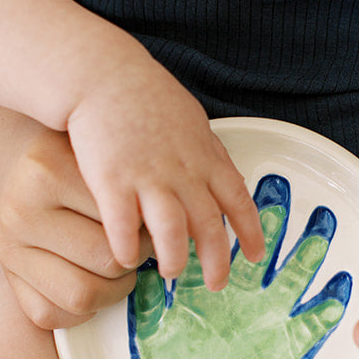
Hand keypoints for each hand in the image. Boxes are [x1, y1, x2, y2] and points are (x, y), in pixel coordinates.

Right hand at [0, 103, 137, 329]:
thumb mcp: (100, 152)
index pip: (124, 222)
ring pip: (82, 296)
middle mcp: (21, 212)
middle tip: (138, 244)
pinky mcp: (7, 276)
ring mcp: (9, 249)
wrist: (18, 153)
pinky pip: (53, 315)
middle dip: (135, 260)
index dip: (149, 229)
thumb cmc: (72, 153)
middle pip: (108, 262)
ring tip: (119, 265)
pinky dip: (81, 310)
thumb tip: (167, 239)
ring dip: (113, 290)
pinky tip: (90, 280)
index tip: (150, 221)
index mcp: (47, 171)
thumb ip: (129, 187)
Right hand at [66, 53, 265, 287]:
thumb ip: (203, 151)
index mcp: (205, 155)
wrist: (103, 73)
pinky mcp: (112, 180)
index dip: (249, 231)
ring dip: (173, 258)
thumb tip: (216, 174)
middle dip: (217, 260)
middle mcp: (183, 170)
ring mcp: (149, 176)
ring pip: (172, 231)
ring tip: (170, 272)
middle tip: (217, 284)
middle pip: (209, 225)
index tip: (255, 255)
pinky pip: (123, 226)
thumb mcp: (189, 119)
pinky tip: (124, 259)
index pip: (237, 199)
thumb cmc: (143, 94)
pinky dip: (127, 247)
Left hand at [132, 176, 350, 358]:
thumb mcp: (155, 331)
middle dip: (274, 223)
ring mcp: (267, 316)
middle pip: (261, 250)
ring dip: (306, 253)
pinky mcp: (285, 344)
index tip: (231, 194)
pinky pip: (310, 323)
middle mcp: (243, 296)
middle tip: (288, 190)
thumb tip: (138, 271)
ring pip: (291, 275)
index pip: (222, 244)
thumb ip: (151, 303)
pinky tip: (340, 286)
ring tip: (324, 225)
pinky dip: (326, 305)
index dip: (228, 218)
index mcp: (213, 287)